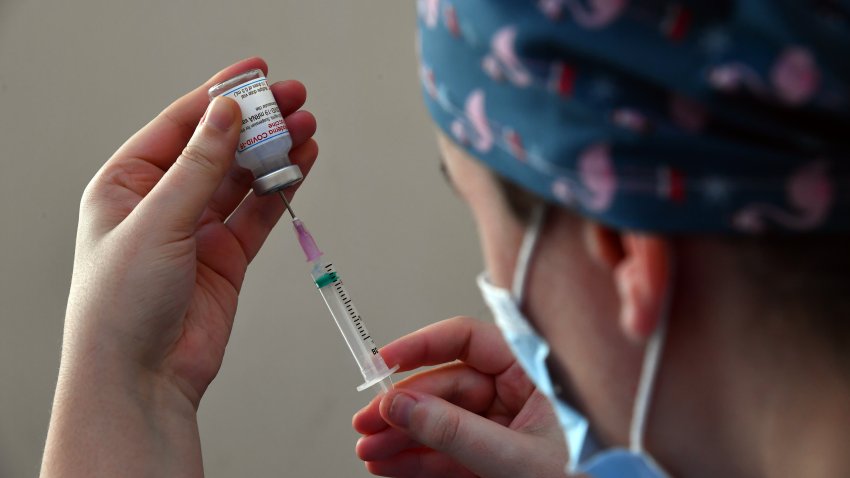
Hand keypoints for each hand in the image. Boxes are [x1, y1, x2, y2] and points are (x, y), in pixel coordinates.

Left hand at [42, 58, 317, 476]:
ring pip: (242, 178)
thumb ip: (198, 166)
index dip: (219, 96)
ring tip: (306, 127)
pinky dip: (280, 188)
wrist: (143, 378)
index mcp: (126, 184)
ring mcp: (196, 230)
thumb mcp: (156, 221)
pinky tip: (300, 165)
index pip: (179, 125)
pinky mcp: (226, 257)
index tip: (255, 75)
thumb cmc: (121, 307)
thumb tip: (225, 113)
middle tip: (293, 98)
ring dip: (273, 152)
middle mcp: (161, 203)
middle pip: (217, 147)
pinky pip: (258, 212)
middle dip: (256, 122)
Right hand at [353, 317, 566, 477]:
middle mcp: (516, 394)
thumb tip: (402, 405)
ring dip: (403, 436)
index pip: (468, 341)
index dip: (421, 346)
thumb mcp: (516, 458)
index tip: (382, 362)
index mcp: (533, 373)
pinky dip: (419, 460)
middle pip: (445, 386)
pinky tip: (390, 464)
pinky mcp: (495, 460)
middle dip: (404, 406)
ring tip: (370, 450)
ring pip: (442, 421)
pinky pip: (449, 452)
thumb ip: (456, 433)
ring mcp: (504, 428)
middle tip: (367, 421)